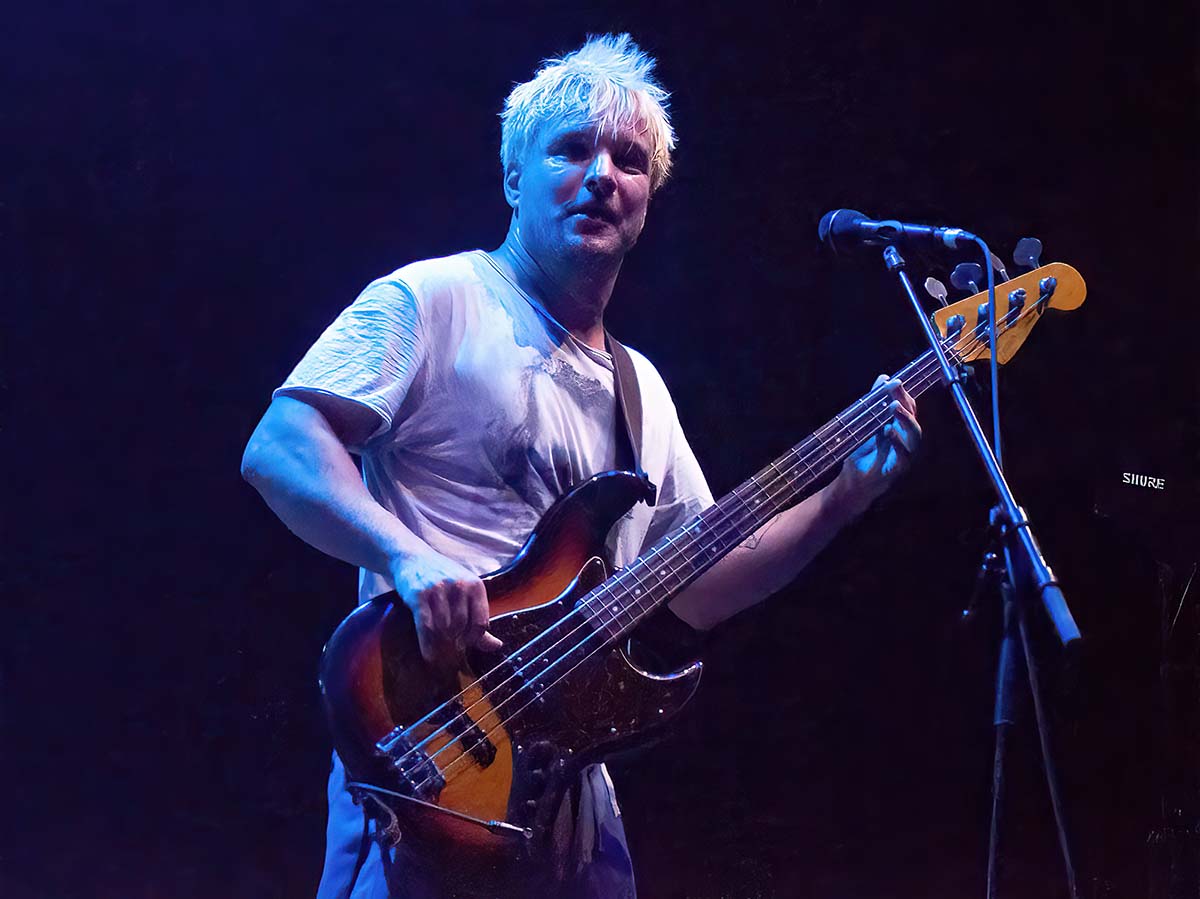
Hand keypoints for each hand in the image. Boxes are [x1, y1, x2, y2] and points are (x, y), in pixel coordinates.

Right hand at [389, 551, 503, 664]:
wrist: (413, 557)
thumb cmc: (444, 578)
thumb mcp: (466, 593)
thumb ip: (480, 620)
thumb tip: (497, 647)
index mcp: (475, 586)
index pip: (481, 622)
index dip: (474, 638)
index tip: (466, 642)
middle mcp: (459, 586)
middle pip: (462, 625)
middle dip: (456, 637)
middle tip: (450, 641)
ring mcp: (438, 590)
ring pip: (444, 627)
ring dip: (441, 638)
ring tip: (439, 639)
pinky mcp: (419, 595)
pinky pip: (426, 627)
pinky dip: (428, 644)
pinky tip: (429, 654)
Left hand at [832, 375, 920, 515]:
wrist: (853, 482)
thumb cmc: (864, 453)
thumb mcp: (867, 425)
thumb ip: (875, 403)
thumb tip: (883, 378)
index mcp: (901, 430)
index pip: (909, 408)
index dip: (903, 394)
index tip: (893, 381)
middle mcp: (907, 442)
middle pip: (914, 420)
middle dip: (906, 404)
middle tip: (895, 391)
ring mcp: (905, 456)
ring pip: (914, 437)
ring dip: (905, 421)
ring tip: (894, 408)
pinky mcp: (897, 470)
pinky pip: (903, 457)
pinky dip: (897, 443)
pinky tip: (888, 432)